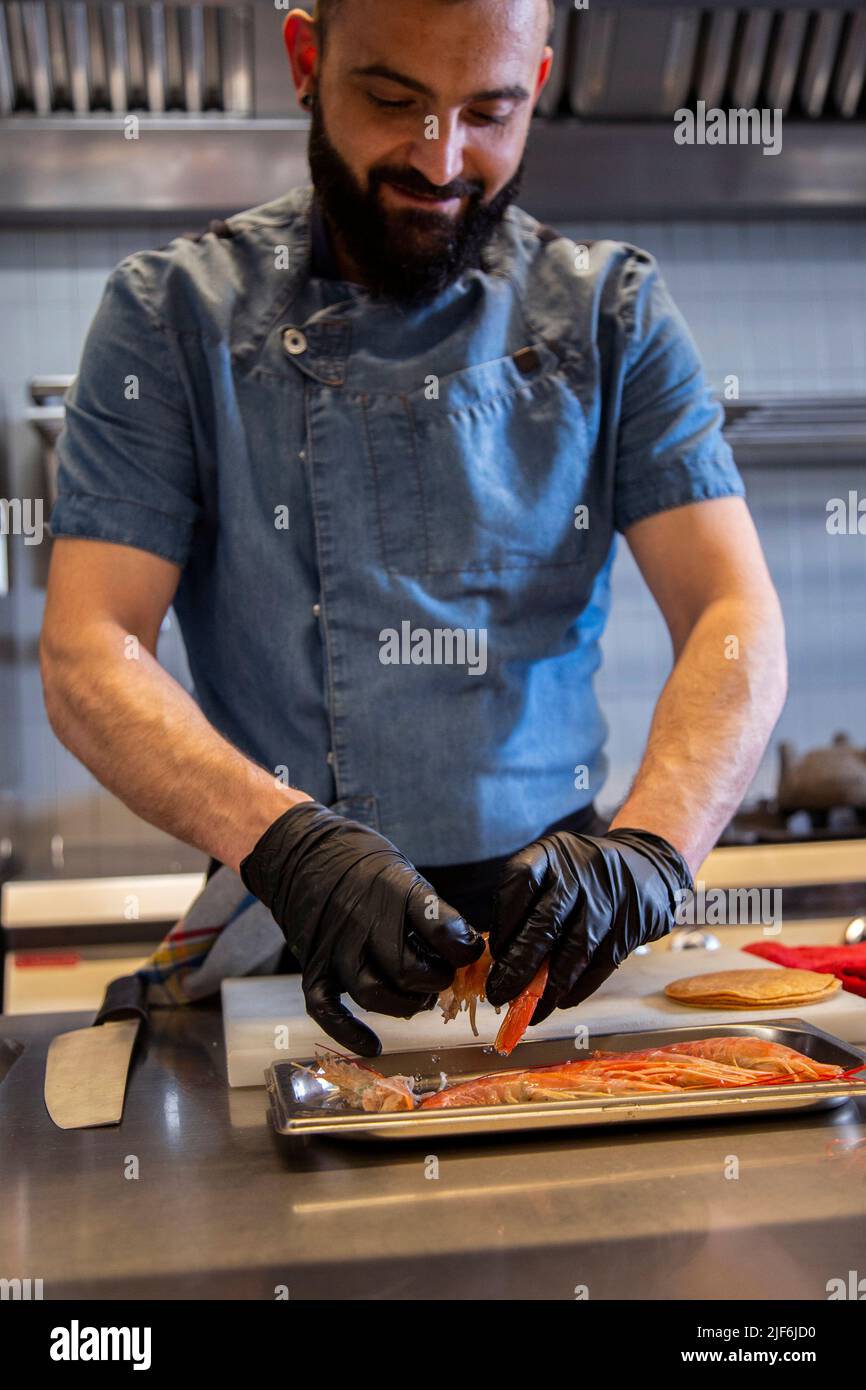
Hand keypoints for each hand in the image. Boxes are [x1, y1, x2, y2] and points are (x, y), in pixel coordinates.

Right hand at [240, 801, 482, 1054]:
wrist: (301, 853)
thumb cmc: (360, 864)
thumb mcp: (402, 872)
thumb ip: (428, 910)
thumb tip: (463, 947)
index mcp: (393, 891)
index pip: (439, 928)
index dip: (462, 949)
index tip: (471, 953)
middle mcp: (362, 921)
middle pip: (408, 971)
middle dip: (435, 982)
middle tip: (443, 977)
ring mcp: (335, 947)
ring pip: (374, 994)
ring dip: (405, 1005)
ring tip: (418, 997)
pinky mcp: (314, 967)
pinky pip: (327, 1010)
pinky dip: (350, 1033)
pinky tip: (373, 1045)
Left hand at [486, 828, 693, 1022]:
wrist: (644, 867)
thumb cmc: (582, 875)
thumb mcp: (552, 869)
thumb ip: (526, 904)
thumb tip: (498, 959)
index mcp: (551, 854)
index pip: (520, 884)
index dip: (503, 924)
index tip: (493, 955)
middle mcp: (579, 874)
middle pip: (544, 925)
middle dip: (518, 967)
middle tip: (499, 994)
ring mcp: (607, 901)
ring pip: (573, 953)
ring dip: (548, 989)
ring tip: (530, 1010)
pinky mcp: (628, 928)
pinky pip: (598, 966)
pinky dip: (577, 989)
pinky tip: (560, 1000)